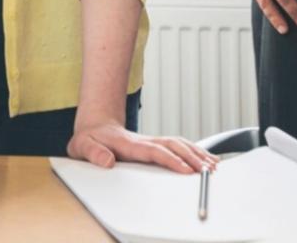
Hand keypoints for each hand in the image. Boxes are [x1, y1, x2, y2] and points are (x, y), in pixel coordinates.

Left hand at [67, 119, 218, 173]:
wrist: (94, 126)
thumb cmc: (89, 139)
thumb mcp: (82, 146)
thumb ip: (93, 153)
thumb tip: (107, 161)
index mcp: (130, 144)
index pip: (155, 152)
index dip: (171, 160)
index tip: (186, 169)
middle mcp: (144, 141)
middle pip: (173, 146)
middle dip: (192, 158)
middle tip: (207, 171)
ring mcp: (151, 141)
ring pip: (179, 144)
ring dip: (197, 153)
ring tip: (213, 165)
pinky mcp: (155, 144)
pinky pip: (178, 146)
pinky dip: (194, 151)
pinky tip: (206, 159)